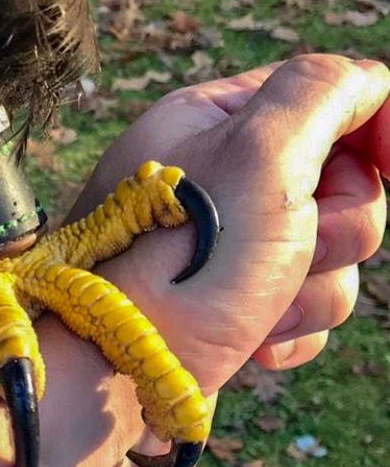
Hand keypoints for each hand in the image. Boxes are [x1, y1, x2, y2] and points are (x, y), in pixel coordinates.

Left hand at [68, 55, 388, 466]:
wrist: (105, 385)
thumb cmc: (178, 268)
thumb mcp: (256, 154)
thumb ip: (318, 95)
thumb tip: (368, 81)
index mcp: (212, 121)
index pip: (329, 98)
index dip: (371, 133)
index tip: (383, 167)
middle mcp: (214, 178)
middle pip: (342, 184)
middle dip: (335, 229)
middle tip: (289, 250)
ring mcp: (220, 248)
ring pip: (330, 255)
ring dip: (310, 291)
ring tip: (254, 310)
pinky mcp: (225, 309)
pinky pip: (302, 311)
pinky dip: (287, 331)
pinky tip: (249, 344)